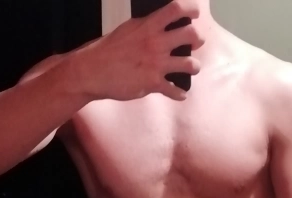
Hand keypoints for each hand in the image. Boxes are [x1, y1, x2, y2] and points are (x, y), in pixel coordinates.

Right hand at [75, 0, 203, 101]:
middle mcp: (156, 43)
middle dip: (198, 39)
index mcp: (149, 26)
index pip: (176, 9)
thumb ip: (147, 27)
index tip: (195, 15)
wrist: (93, 71)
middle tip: (196, 43)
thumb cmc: (108, 50)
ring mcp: (156, 64)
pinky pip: (175, 90)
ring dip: (195, 67)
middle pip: (191, 35)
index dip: (191, 9)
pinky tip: (180, 94)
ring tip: (193, 68)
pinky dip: (180, 94)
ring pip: (190, 64)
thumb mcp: (129, 29)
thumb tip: (159, 25)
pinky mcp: (153, 83)